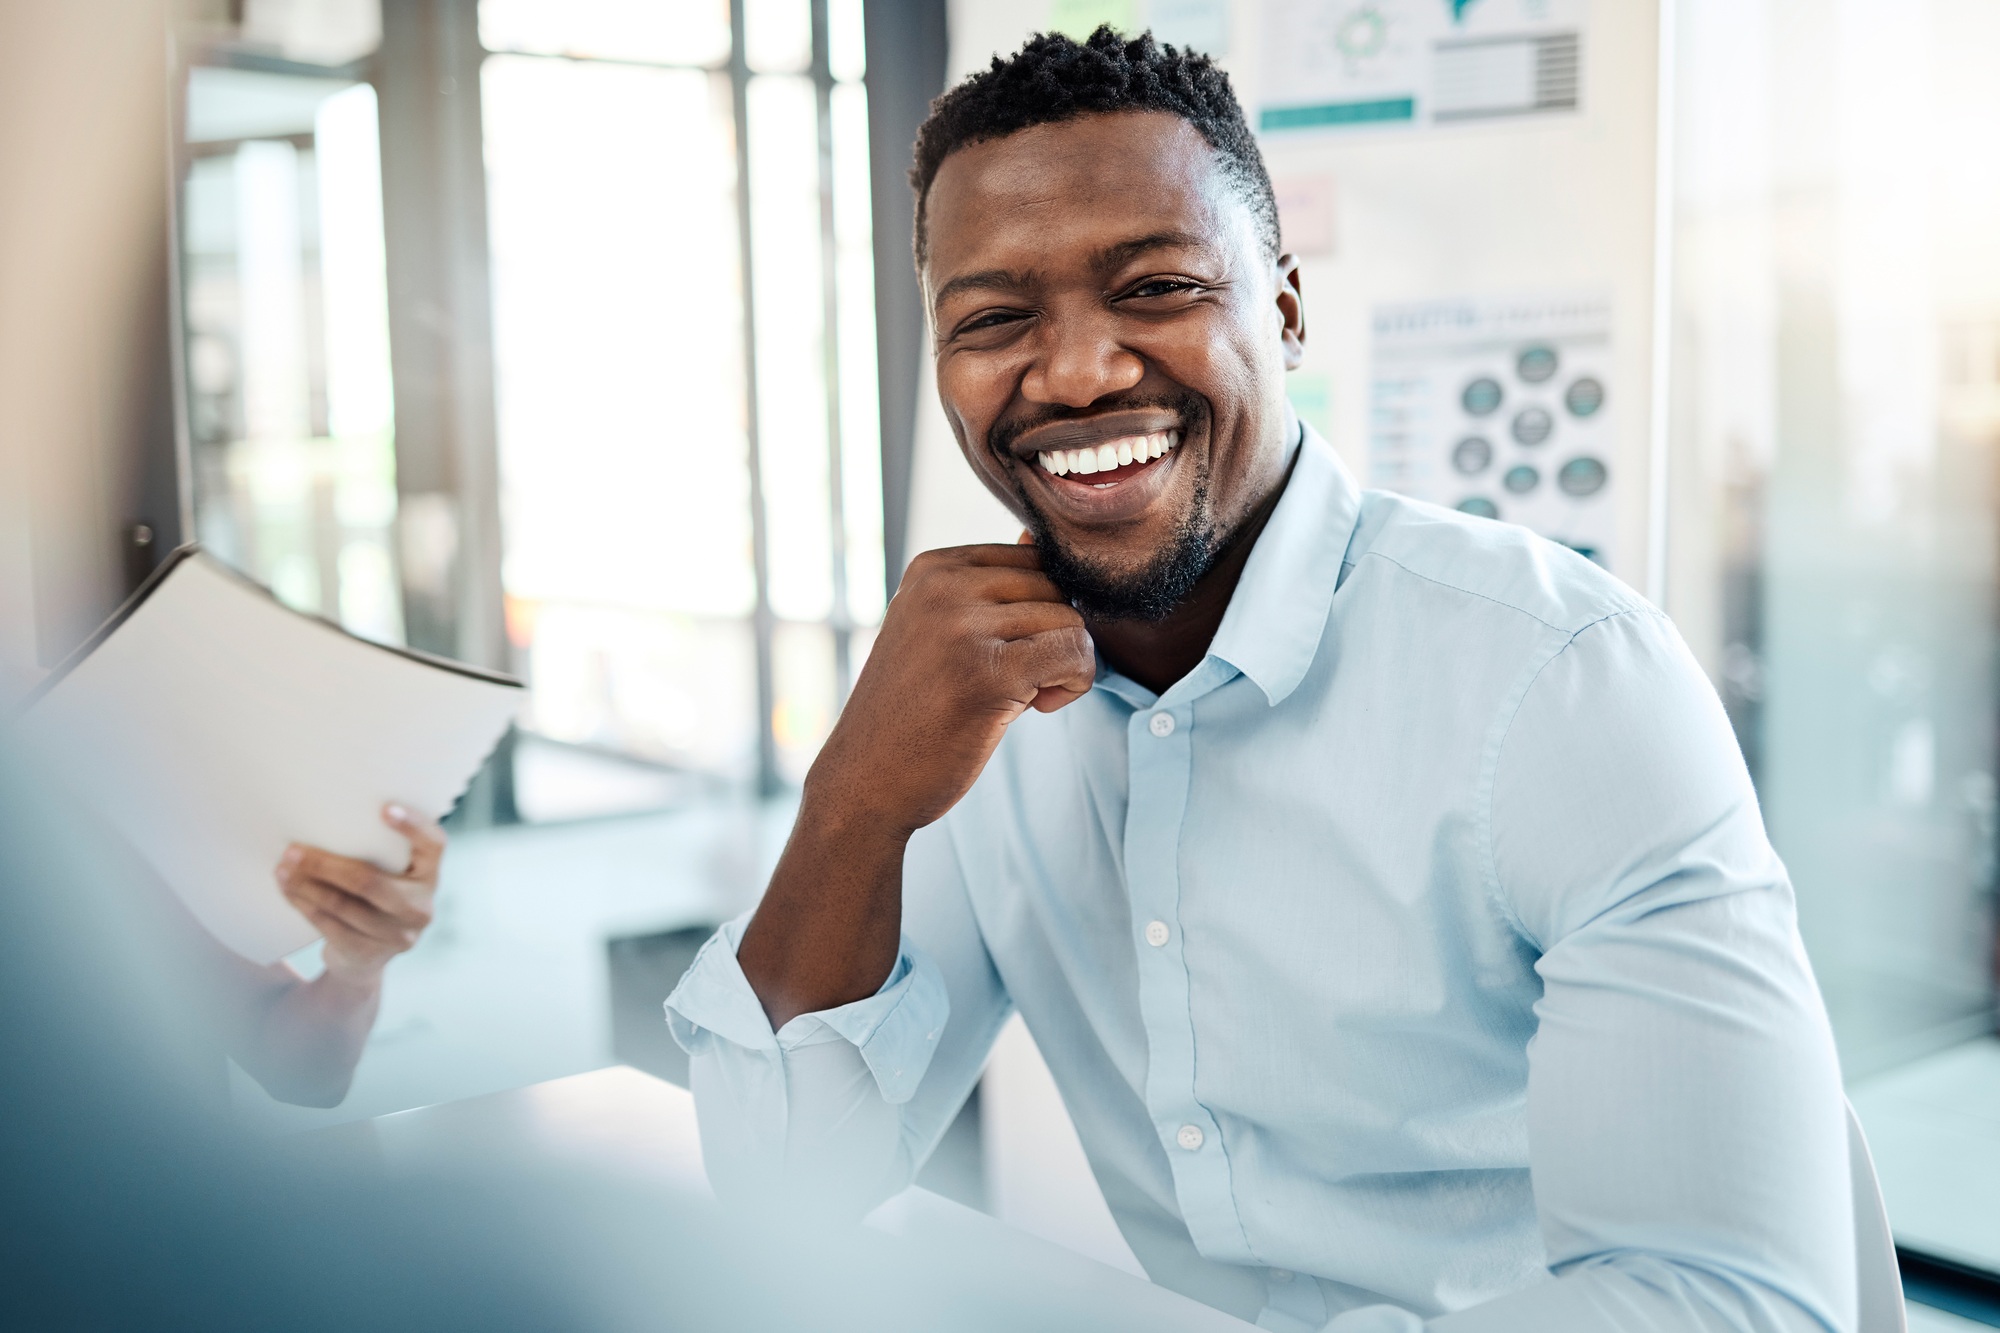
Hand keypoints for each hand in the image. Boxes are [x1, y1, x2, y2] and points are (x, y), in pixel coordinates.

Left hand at [274, 805, 444, 980]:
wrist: (366, 959)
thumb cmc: (372, 899)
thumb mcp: (386, 875)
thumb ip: (375, 853)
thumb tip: (324, 820)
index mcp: (429, 875)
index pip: (433, 844)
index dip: (414, 826)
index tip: (384, 809)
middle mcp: (421, 907)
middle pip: (370, 880)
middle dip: (325, 864)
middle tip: (292, 850)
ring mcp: (398, 935)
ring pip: (343, 905)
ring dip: (306, 885)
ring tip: (282, 869)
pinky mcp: (370, 953)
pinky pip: (330, 926)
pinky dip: (304, 906)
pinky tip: (289, 892)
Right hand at [806, 544, 1094, 836]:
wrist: (866, 782)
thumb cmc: (911, 712)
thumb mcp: (938, 631)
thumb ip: (988, 589)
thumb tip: (1036, 537)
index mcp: (932, 568)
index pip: (1031, 558)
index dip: (1040, 609)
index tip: (1013, 653)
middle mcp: (944, 586)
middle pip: (1055, 586)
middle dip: (1055, 636)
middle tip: (1024, 683)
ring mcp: (963, 626)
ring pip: (1070, 620)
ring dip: (1066, 665)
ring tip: (1024, 698)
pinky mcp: (989, 672)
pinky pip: (1075, 653)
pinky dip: (1075, 683)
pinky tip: (1037, 707)